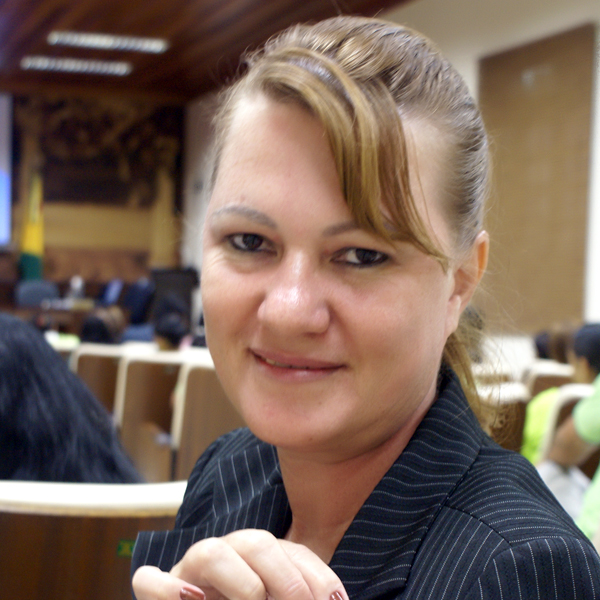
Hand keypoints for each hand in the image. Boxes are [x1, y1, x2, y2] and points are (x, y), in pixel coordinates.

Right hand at [132, 529, 347, 599]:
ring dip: (240, 581)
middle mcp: (228, 555)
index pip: (294, 552)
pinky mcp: (160, 589)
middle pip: (257, 542)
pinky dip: (167, 589)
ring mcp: (192, 571)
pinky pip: (149, 580)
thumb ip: (298, 593)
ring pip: (210, 551)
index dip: (318, 577)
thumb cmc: (250, 599)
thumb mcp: (275, 595)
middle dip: (286, 578)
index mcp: (259, 557)